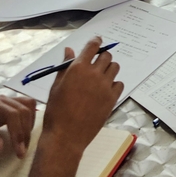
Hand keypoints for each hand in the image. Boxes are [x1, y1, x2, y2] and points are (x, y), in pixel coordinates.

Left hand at [0, 96, 37, 158]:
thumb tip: (0, 147)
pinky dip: (30, 118)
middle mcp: (2, 99)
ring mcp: (7, 100)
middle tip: (21, 151)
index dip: (18, 133)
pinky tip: (24, 132)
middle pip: (24, 110)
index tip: (19, 151)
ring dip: (30, 124)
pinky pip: (27, 106)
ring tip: (23, 142)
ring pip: (29, 106)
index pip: (13, 115)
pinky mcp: (10, 104)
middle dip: (25, 132)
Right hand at [43, 37, 123, 153]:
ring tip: (100, 78)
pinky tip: (105, 90)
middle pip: (106, 56)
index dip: (96, 42)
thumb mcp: (56, 86)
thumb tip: (69, 50)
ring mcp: (105, 86)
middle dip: (102, 57)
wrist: (66, 136)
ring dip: (109, 69)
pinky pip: (119, 84)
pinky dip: (113, 84)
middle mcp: (94, 74)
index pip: (92, 46)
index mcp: (78, 68)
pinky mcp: (112, 99)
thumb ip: (65, 66)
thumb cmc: (56, 111)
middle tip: (96, 64)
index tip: (97, 41)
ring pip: (114, 68)